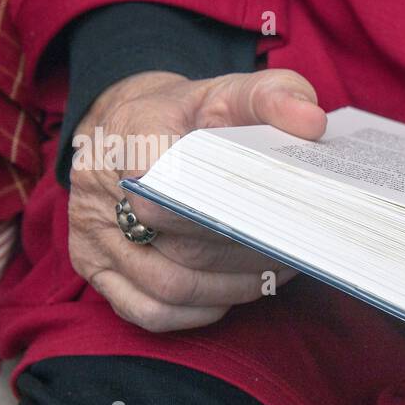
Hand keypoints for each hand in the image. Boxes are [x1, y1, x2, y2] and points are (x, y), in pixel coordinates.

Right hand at [67, 68, 327, 330]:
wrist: (130, 128)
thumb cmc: (189, 115)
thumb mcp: (230, 91)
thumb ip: (274, 96)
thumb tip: (312, 122)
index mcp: (132, 136)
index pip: (177, 187)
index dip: (230, 211)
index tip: (278, 214)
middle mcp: (99, 190)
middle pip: (184, 245)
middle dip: (248, 253)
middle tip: (295, 248)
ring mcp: (93, 235)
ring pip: (170, 285)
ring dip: (233, 289)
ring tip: (276, 270)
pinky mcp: (94, 269)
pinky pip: (148, 312)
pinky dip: (198, 313)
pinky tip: (234, 295)